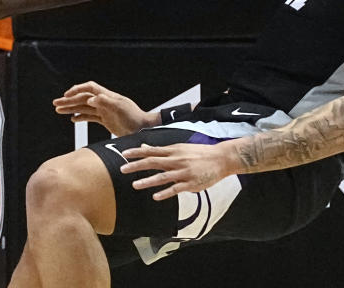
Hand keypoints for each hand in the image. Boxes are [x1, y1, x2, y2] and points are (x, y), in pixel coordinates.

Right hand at [53, 81, 156, 135]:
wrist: (143, 129)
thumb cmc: (135, 118)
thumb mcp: (121, 109)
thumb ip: (106, 102)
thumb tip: (91, 99)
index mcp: (108, 96)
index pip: (89, 88)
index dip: (77, 90)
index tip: (66, 95)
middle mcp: (104, 101)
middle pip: (83, 98)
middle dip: (69, 100)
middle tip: (56, 103)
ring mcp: (104, 111)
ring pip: (84, 107)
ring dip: (71, 108)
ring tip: (59, 110)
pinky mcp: (106, 120)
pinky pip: (90, 117)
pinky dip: (80, 117)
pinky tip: (73, 119)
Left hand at [120, 142, 237, 200]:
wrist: (221, 158)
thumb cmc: (199, 153)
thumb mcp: (180, 148)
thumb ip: (162, 150)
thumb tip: (145, 147)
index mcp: (173, 151)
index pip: (151, 151)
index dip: (137, 152)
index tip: (123, 154)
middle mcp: (176, 160)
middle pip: (153, 162)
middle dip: (136, 166)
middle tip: (122, 169)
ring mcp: (183, 172)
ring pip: (162, 176)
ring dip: (147, 181)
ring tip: (134, 185)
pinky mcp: (191, 183)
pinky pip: (176, 188)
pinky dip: (165, 192)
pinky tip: (155, 197)